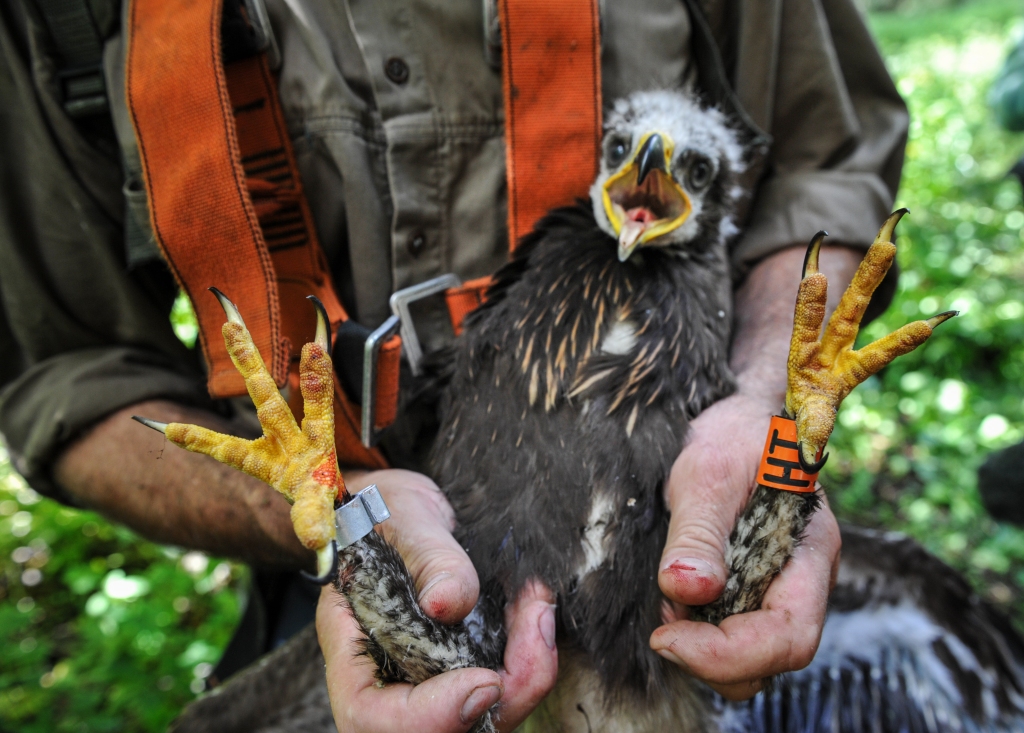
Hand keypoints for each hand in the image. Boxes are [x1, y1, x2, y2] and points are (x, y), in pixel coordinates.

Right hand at [318, 469, 557, 730]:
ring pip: (484, 715)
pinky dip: (532, 656)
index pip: (373, 716)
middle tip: (537, 625)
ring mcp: (433, 682)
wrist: (409, 513)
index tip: (485, 680)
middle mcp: (393, 682)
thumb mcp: (405, 522)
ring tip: (538, 606)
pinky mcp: (469, 669)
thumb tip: (450, 602)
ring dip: (528, 671)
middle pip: (442, 730)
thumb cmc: (389, 515)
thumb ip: (429, 560)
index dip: (431, 716)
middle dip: (504, 693)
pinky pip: (506, 688)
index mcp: (353, 653)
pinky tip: (537, 610)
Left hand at [648, 243, 855, 699]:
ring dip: (703, 648)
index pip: (789, 636)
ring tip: (667, 604)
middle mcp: (799, 581)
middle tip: (661, 624)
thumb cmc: (733, 432)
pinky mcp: (748, 588)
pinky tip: (673, 597)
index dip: (729, 653)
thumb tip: (684, 591)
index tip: (666, 635)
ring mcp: (774, 587)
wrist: (735, 412)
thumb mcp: (708, 471)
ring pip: (751, 657)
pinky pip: (730, 632)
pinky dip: (698, 631)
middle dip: (713, 659)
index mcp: (810, 553)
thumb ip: (699, 531)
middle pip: (771, 658)